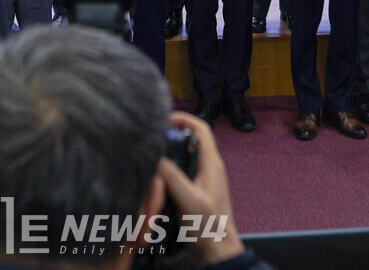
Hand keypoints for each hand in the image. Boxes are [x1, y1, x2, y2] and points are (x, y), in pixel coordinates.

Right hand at [156, 112, 243, 264]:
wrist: (218, 249)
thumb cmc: (208, 225)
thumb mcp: (188, 199)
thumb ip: (172, 176)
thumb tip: (154, 154)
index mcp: (212, 163)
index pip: (201, 127)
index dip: (183, 118)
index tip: (162, 118)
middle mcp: (209, 166)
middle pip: (191, 138)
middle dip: (172, 133)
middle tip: (151, 136)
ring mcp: (204, 177)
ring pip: (185, 154)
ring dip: (170, 151)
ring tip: (150, 153)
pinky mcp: (197, 188)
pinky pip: (183, 169)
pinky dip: (170, 167)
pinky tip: (156, 175)